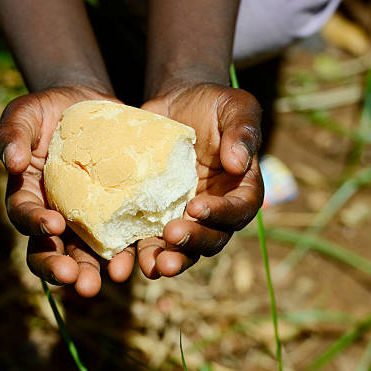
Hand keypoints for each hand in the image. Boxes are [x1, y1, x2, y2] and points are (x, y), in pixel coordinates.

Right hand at [0, 86, 134, 296]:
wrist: (89, 106)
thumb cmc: (49, 110)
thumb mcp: (25, 113)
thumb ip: (12, 134)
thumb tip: (10, 162)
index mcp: (28, 196)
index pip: (25, 216)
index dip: (35, 225)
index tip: (52, 225)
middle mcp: (54, 216)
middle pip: (51, 251)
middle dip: (63, 268)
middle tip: (79, 282)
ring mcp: (85, 219)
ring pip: (85, 254)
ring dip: (96, 270)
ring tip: (113, 279)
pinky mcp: (115, 213)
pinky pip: (121, 237)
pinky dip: (129, 250)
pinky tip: (142, 258)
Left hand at [137, 83, 263, 277]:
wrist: (175, 105)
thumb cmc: (211, 104)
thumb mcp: (235, 106)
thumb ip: (243, 131)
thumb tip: (239, 163)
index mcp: (240, 187)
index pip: (239, 209)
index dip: (221, 214)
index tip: (196, 207)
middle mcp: (216, 209)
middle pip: (212, 237)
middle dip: (193, 243)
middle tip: (172, 239)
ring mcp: (186, 216)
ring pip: (183, 248)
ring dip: (170, 260)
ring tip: (154, 266)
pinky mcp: (157, 215)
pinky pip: (152, 238)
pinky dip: (143, 251)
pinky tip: (127, 259)